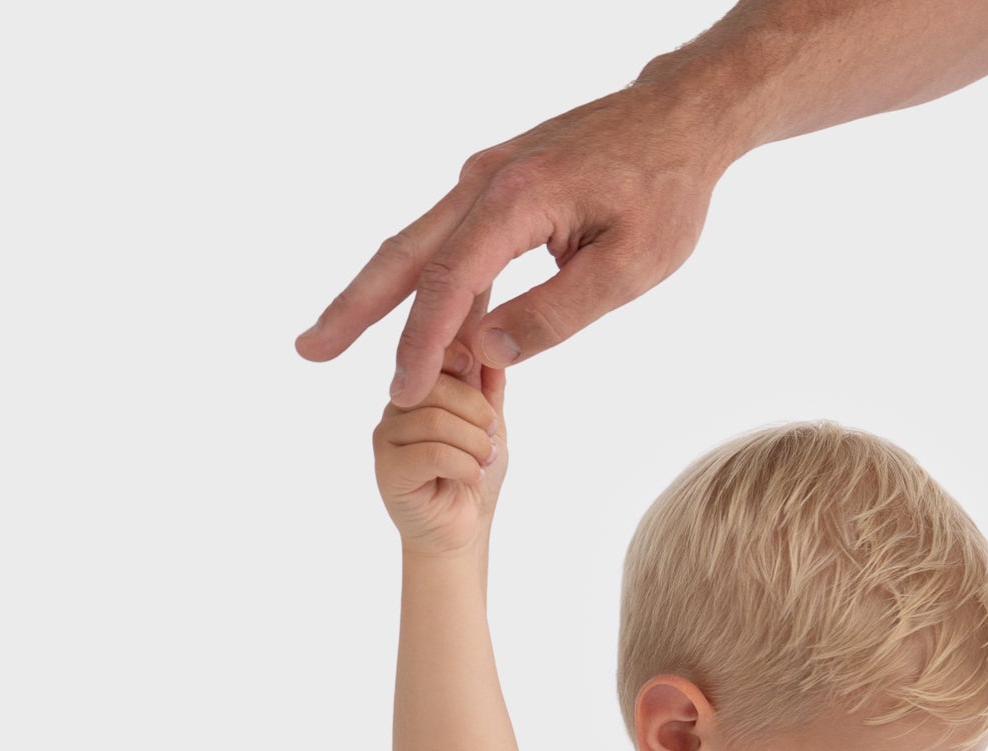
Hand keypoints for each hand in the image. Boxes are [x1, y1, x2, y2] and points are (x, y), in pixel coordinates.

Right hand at [300, 80, 723, 406]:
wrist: (679, 119)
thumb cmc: (666, 192)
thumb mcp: (630, 268)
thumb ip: (558, 313)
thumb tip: (487, 354)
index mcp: (515, 200)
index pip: (450, 283)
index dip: (422, 344)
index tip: (400, 394)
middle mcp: (485, 183)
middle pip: (405, 254)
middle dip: (354, 307)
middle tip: (308, 351)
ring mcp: (486, 181)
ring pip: (418, 246)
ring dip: (377, 295)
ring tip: (335, 337)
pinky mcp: (498, 188)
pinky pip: (449, 242)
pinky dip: (424, 284)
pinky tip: (414, 322)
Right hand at [372, 351, 505, 557]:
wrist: (462, 533)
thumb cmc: (473, 478)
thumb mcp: (490, 425)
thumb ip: (489, 385)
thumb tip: (493, 339)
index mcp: (420, 388)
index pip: (434, 353)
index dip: (463, 360)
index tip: (484, 389)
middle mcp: (397, 405)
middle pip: (435, 384)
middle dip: (476, 412)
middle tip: (492, 439)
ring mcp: (387, 435)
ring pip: (435, 420)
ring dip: (473, 443)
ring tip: (485, 462)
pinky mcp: (387, 468)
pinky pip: (431, 452)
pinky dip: (463, 465)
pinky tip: (472, 477)